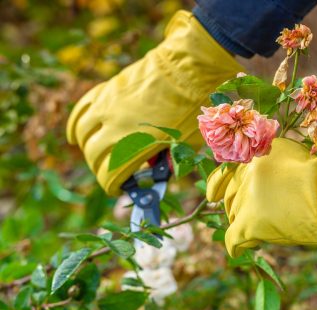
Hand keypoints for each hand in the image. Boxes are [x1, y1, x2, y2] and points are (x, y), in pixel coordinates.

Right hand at [66, 10, 243, 195]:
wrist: (189, 68)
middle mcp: (115, 126)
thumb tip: (161, 172)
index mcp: (136, 144)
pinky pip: (82, 109)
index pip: (110, 174)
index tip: (117, 188)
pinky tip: (76, 134)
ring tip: (96, 154)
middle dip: (100, 169)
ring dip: (86, 147)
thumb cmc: (193, 107)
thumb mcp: (187, 142)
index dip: (112, 185)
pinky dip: (76, 124)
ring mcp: (108, 106)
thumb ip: (171, 161)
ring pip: (82, 133)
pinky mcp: (108, 90)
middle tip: (111, 172)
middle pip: (93, 155)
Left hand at [207, 138, 316, 270]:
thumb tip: (258, 163)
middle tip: (252, 213)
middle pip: (230, 197)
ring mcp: (246, 200)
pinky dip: (235, 245)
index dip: (218, 185)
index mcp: (254, 158)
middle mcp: (245, 177)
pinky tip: (239, 248)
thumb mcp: (292, 152)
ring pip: (233, 216)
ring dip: (242, 222)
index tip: (212, 195)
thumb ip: (268, 157)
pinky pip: (233, 238)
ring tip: (259, 227)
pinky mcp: (249, 224)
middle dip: (238, 206)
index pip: (225, 173)